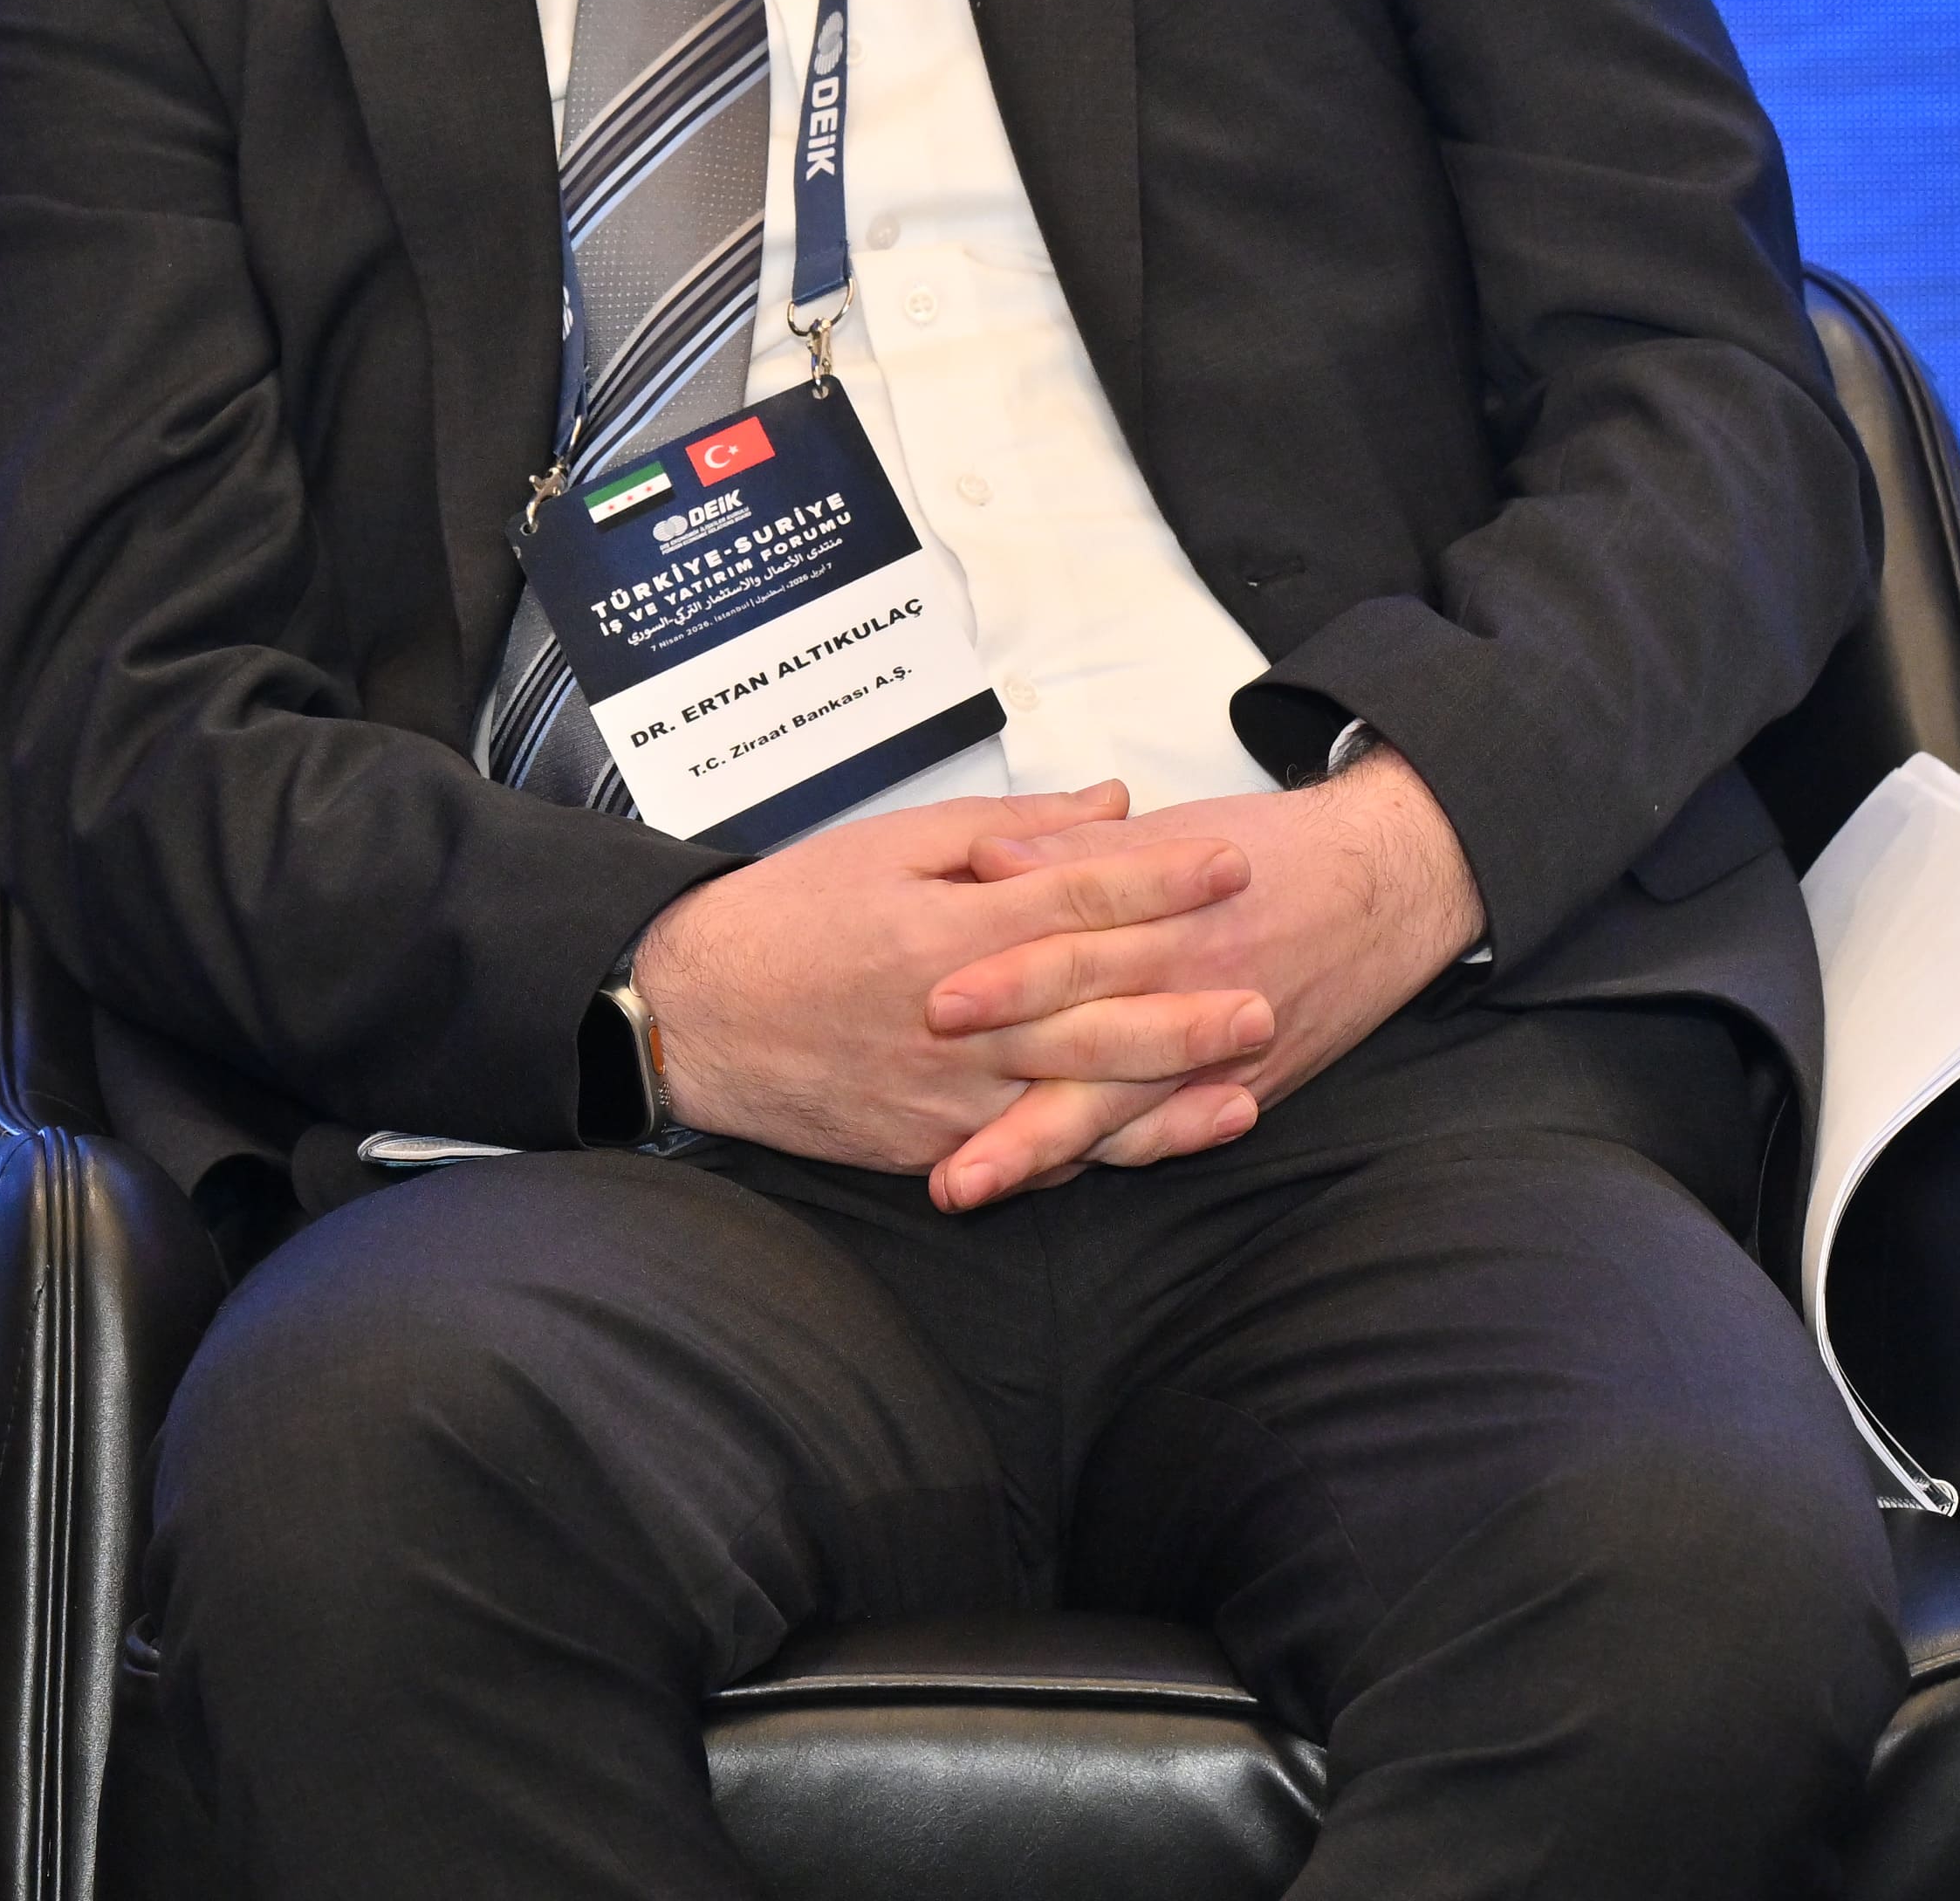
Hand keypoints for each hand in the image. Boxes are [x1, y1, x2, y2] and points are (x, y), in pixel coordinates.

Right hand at [628, 783, 1272, 1177]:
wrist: (693, 1015)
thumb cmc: (789, 916)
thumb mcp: (891, 844)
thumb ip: (1008, 830)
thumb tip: (1109, 807)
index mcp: (947, 931)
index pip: (1075, 900)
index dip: (1158, 881)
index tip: (1228, 863)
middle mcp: (956, 1020)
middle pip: (1093, 1012)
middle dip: (1185, 1004)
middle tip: (1266, 994)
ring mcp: (946, 1094)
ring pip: (1075, 1101)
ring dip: (1165, 1098)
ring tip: (1241, 1087)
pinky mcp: (931, 1145)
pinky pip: (1028, 1153)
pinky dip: (1096, 1152)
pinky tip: (1153, 1144)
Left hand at [915, 748, 1486, 1208]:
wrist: (1387, 883)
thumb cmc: (1273, 851)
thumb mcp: (1175, 828)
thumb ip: (1078, 848)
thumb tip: (991, 858)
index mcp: (1169, 918)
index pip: (1074, 949)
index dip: (1007, 977)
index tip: (936, 1004)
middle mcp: (1192, 995)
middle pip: (1086, 1053)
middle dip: (1009, 1104)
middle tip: (937, 1137)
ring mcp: (1219, 1056)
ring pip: (1117, 1115)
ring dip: (1041, 1152)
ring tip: (970, 1183)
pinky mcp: (1242, 1089)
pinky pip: (1167, 1134)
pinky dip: (1111, 1157)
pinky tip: (1051, 1183)